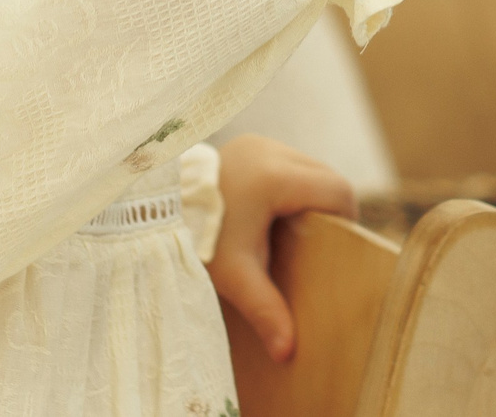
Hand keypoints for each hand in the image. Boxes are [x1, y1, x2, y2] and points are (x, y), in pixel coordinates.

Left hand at [207, 134, 355, 362]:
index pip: (338, 191)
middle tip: (314, 242)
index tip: (335, 244)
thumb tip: (287, 352)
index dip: (345, 217)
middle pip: (327, 175)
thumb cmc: (195, 240)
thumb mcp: (233, 276)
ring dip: (309, 194)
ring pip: (309, 166)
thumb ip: (265, 309)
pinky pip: (287, 161)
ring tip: (292, 228)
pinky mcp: (248, 143)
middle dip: (327, 207)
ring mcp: (259, 142)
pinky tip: (274, 211)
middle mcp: (271, 150)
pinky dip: (290, 184)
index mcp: (276, 177)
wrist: (150, 209)